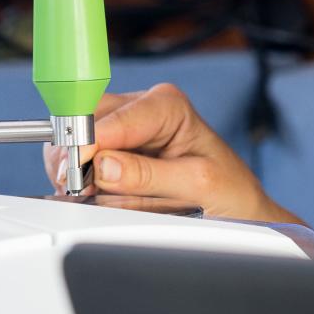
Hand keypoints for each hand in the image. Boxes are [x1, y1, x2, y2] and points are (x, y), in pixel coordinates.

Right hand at [42, 82, 303, 223]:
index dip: (91, 142)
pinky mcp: (114, 152)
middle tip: (79, 188)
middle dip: (78, 156)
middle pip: (88, 121)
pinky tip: (91, 194)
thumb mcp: (197, 184)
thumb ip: (149, 175)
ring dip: (75, 169)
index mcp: (167, 105)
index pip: (115, 117)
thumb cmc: (229, 190)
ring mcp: (126, 130)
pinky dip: (78, 178)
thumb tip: (103, 165)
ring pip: (77, 140)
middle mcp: (143, 109)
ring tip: (90, 194)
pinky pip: (80, 159)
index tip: (78, 170)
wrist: (238, 209)